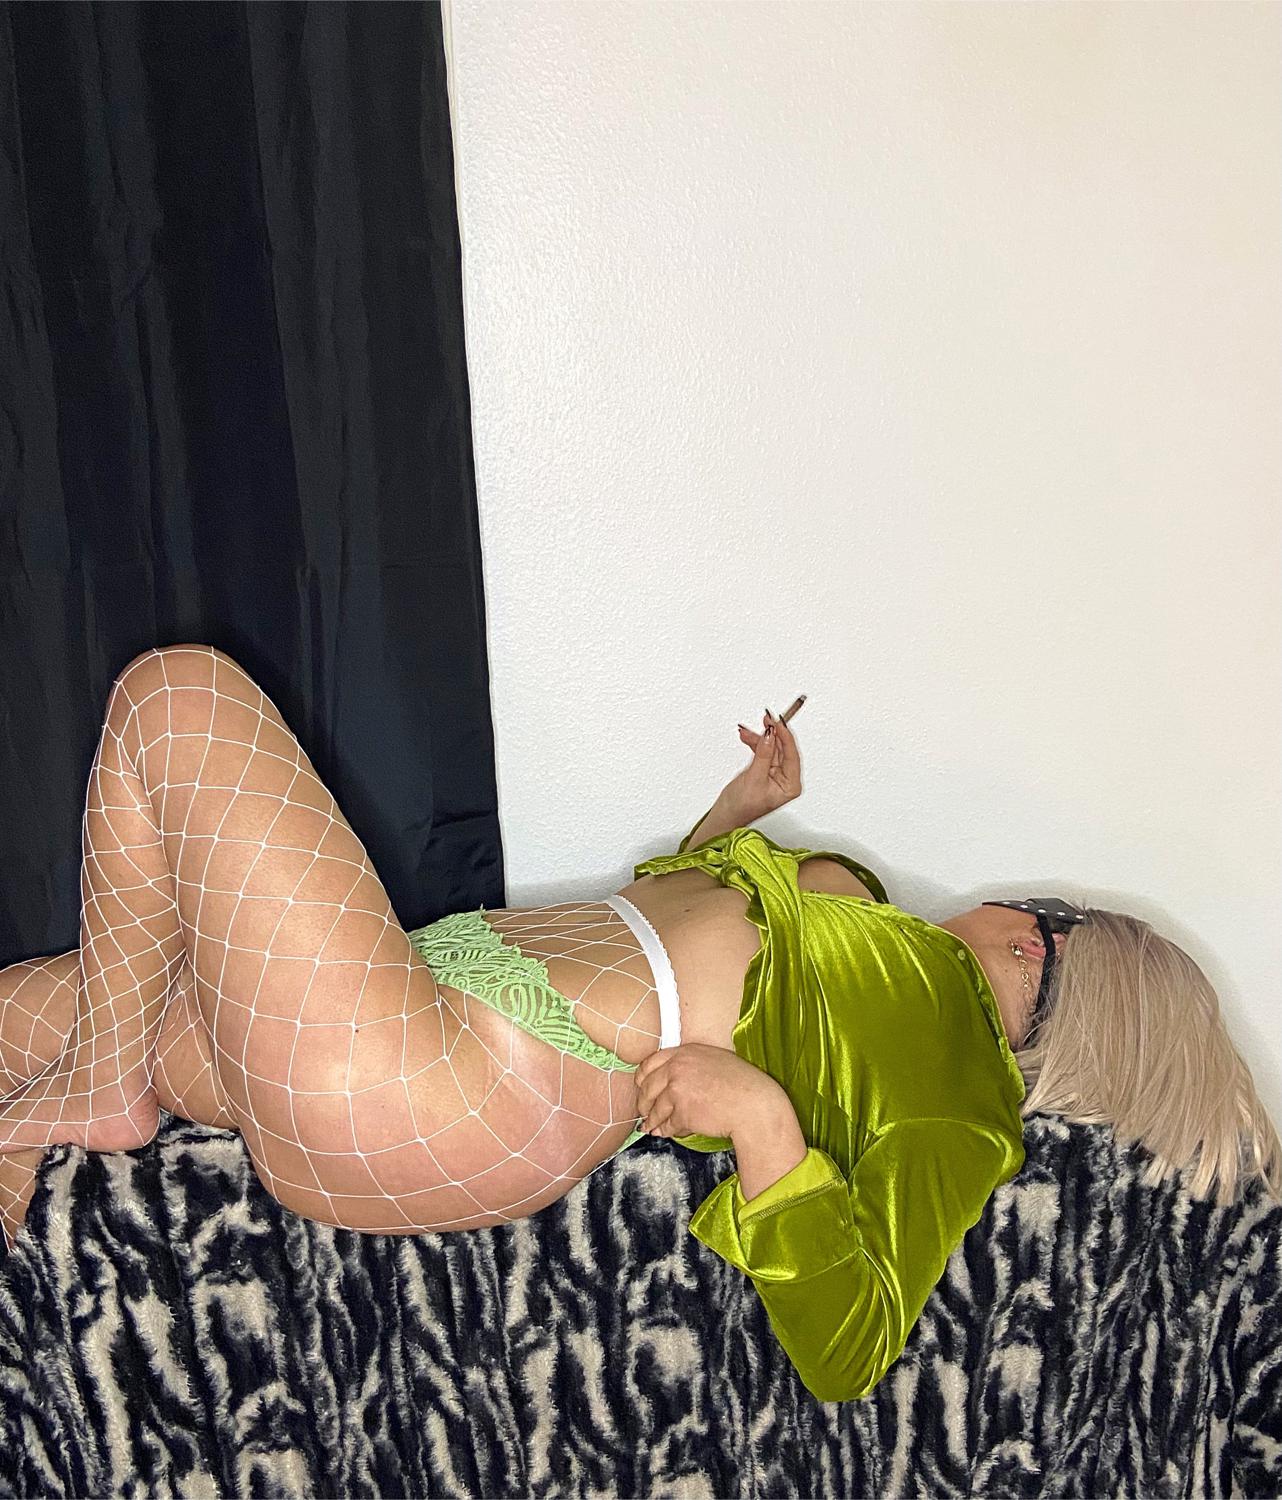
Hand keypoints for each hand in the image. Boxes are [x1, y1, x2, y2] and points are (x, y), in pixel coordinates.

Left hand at [633, 1043, 783, 1140]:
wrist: (754, 1104)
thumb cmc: (742, 1084)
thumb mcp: (714, 1061)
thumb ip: (690, 1065)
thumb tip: (671, 1082)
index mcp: (685, 1052)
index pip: (650, 1063)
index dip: (642, 1078)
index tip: (641, 1088)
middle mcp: (678, 1068)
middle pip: (647, 1087)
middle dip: (643, 1102)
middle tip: (644, 1111)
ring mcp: (678, 1090)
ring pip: (655, 1108)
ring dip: (652, 1120)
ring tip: (650, 1127)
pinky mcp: (682, 1112)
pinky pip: (668, 1124)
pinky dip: (666, 1131)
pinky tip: (664, 1133)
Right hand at [719, 708, 802, 825]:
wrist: (726, 816)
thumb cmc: (741, 807)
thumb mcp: (754, 777)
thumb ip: (763, 754)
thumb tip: (770, 735)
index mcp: (791, 785)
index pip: (792, 754)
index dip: (784, 736)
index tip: (777, 722)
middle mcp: (786, 780)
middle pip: (782, 749)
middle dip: (770, 735)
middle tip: (765, 719)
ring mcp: (775, 774)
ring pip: (771, 748)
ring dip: (759, 738)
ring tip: (748, 732)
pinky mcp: (765, 771)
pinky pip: (763, 752)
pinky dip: (755, 744)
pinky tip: (747, 737)